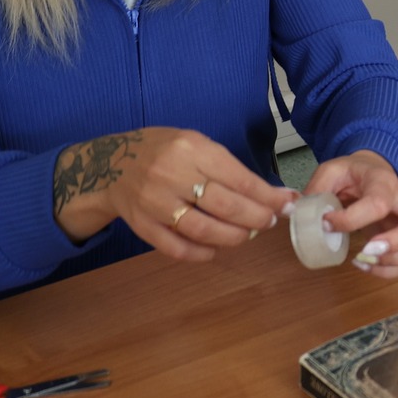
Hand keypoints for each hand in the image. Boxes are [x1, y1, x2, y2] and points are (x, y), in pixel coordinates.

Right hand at [54, 127, 296, 259]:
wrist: (109, 164)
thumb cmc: (163, 151)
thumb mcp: (196, 144)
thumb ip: (230, 168)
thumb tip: (272, 193)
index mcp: (190, 149)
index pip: (239, 178)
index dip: (268, 196)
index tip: (287, 204)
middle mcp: (171, 175)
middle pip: (225, 206)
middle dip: (256, 218)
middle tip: (270, 221)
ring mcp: (154, 203)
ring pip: (203, 230)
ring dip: (234, 237)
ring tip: (247, 234)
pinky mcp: (142, 226)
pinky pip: (176, 248)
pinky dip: (201, 253)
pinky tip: (215, 249)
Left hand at [303, 150, 397, 279]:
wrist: (373, 171)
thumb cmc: (353, 173)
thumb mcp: (332, 170)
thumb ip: (318, 188)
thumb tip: (301, 213)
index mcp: (383, 183)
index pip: (378, 203)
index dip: (352, 219)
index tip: (327, 223)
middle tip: (369, 251)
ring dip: (393, 261)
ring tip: (362, 260)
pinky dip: (391, 271)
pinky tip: (368, 266)